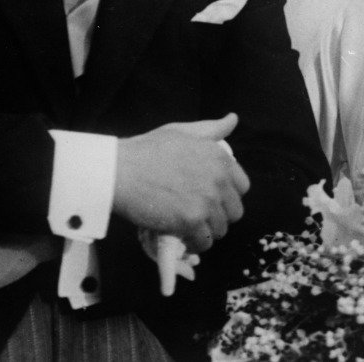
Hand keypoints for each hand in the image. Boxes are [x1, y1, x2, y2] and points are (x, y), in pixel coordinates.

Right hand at [113, 113, 248, 253]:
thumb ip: (211, 128)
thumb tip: (233, 119)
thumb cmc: (147, 149)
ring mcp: (206, 201)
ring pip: (221, 229)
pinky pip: (204, 242)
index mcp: (220, 158)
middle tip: (199, 216)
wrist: (120, 170)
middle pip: (234, 211)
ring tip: (189, 228)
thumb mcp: (183, 131)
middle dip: (219, 216)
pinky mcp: (191, 221)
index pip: (243, 187)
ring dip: (206, 232)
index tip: (213, 200)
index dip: (228, 196)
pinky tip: (183, 238)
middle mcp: (219, 180)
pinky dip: (195, 244)